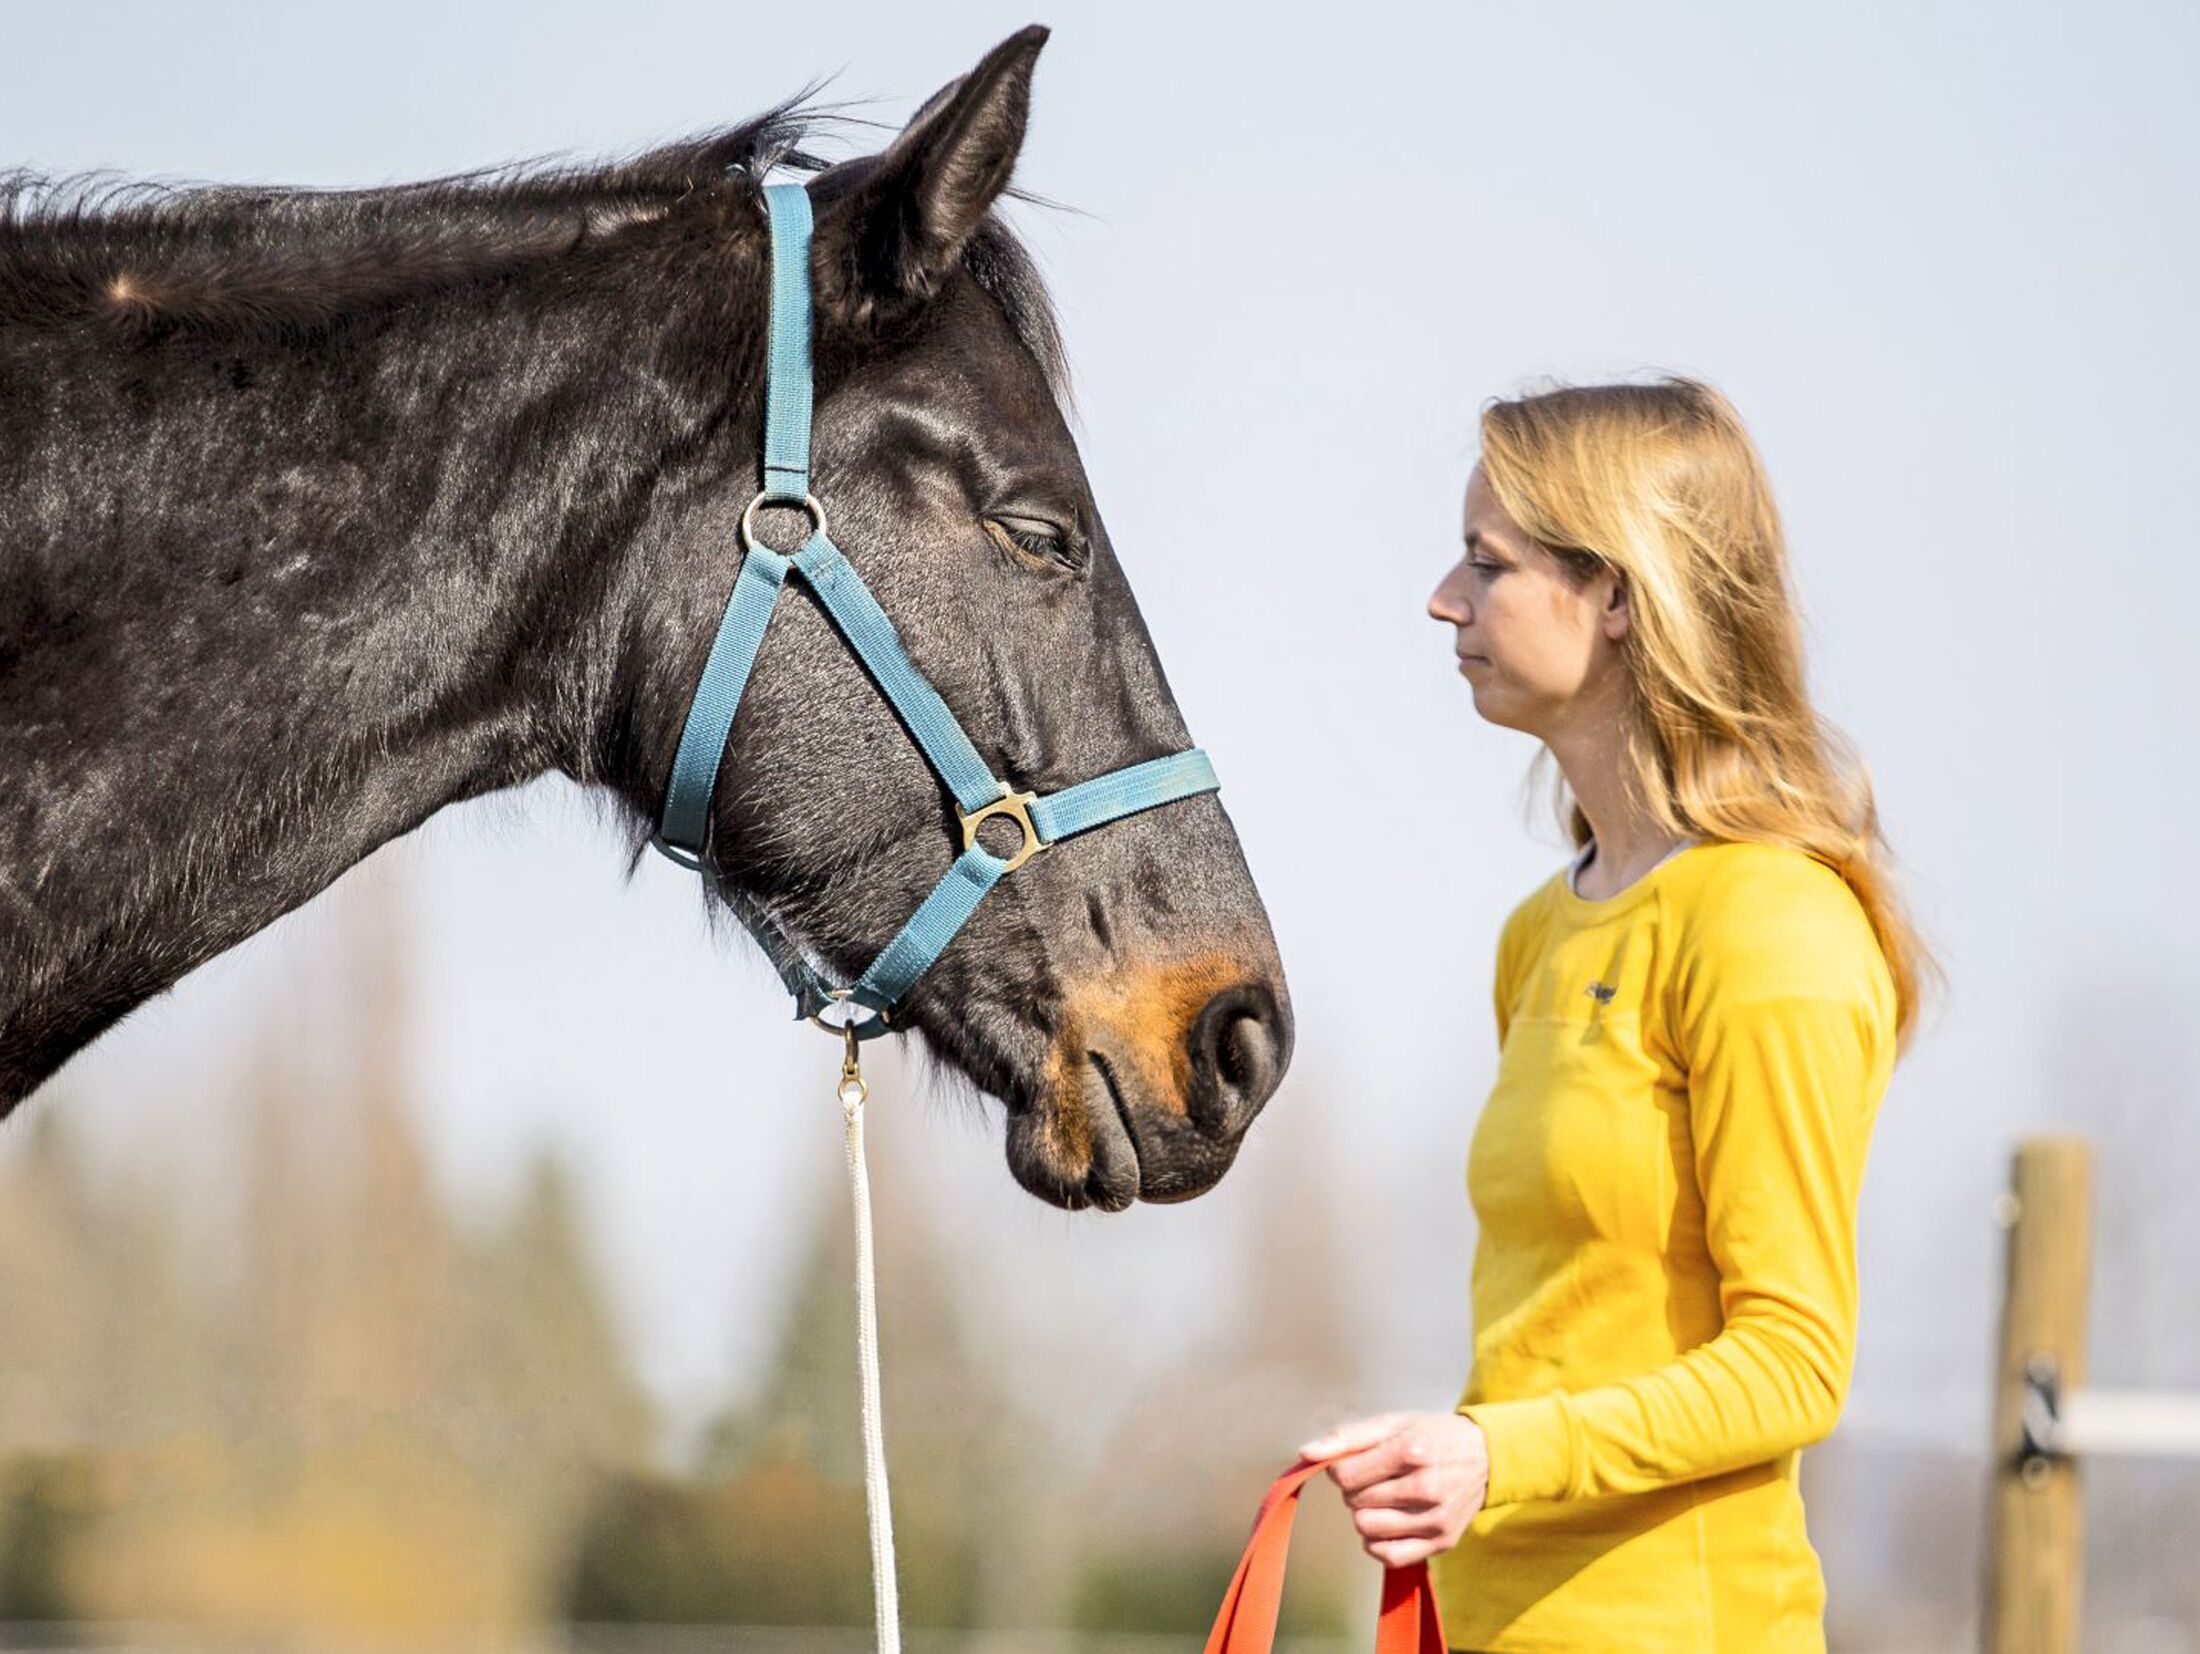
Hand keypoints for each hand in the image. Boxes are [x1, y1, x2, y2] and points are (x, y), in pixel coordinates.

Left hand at [1297, 1411, 1489, 1567]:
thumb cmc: (1432, 1436)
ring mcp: (1436, 1518)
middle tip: (1377, 1478)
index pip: (1344, 1475)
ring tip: (1383, 1499)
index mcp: (1412, 1450)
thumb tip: (1306, 1454)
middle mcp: (1426, 1487)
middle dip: (1356, 1490)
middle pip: (1354, 1503)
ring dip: (1365, 1515)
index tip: (1356, 1463)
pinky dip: (1377, 1543)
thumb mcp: (1392, 1423)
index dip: (1341, 1469)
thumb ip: (1346, 1437)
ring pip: (1367, 1530)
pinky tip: (1387, 1523)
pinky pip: (1389, 1557)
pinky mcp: (1442, 1541)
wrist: (1486, 1456)